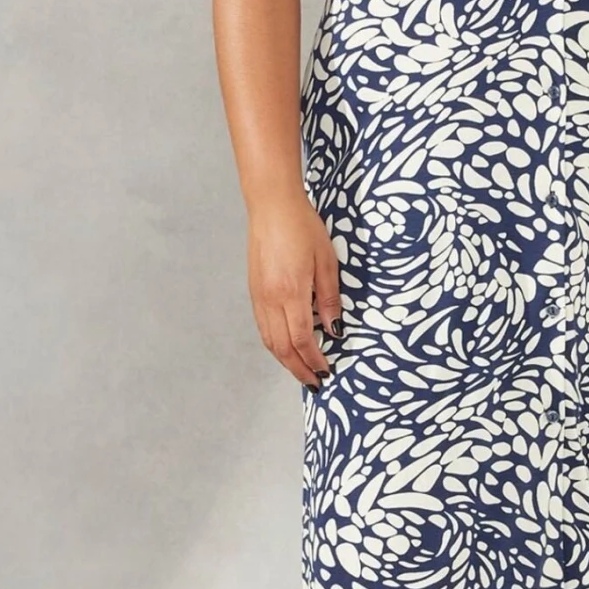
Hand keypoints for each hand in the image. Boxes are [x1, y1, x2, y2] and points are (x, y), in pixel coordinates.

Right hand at [247, 188, 342, 389]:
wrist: (272, 206)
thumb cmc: (302, 227)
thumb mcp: (327, 261)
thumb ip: (330, 298)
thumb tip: (334, 328)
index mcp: (291, 293)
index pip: (303, 340)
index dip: (314, 360)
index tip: (326, 371)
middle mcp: (271, 300)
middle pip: (282, 347)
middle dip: (298, 368)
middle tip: (313, 382)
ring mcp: (259, 296)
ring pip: (269, 340)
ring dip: (285, 359)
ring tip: (301, 369)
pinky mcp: (254, 290)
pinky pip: (263, 326)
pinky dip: (275, 343)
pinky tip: (286, 345)